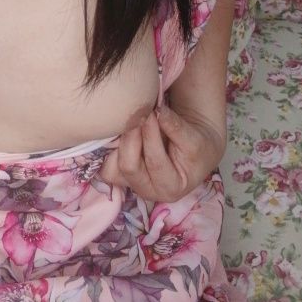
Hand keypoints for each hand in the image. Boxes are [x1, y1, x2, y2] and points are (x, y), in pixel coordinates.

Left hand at [99, 104, 223, 202]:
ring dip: (120, 144)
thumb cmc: (196, 147)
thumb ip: (175, 127)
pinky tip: (122, 132)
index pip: (154, 161)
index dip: (151, 134)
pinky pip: (106, 163)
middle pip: (127, 166)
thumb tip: (158, 111)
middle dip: (132, 137)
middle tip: (138, 115)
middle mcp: (148, 190)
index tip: (152, 112)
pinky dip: (110, 148)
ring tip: (132, 124)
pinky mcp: (120, 174)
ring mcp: (131, 183)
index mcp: (171, 187)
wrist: (192, 149)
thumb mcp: (193, 138)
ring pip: (112, 167)